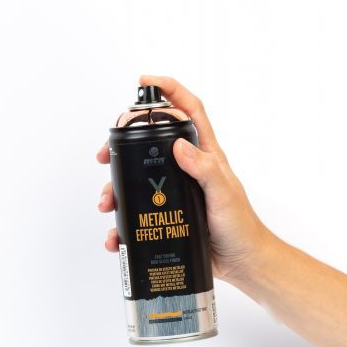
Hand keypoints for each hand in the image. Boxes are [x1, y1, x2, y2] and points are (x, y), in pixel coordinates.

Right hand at [96, 75, 267, 284]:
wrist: (242, 264)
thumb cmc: (240, 227)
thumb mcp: (224, 195)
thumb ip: (205, 169)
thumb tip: (179, 146)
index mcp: (204, 155)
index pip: (188, 111)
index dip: (169, 91)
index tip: (145, 82)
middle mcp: (186, 169)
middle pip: (149, 144)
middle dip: (123, 145)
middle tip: (105, 155)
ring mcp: (173, 193)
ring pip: (136, 181)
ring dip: (116, 190)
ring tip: (107, 204)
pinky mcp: (165, 217)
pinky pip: (137, 216)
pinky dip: (121, 225)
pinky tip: (115, 235)